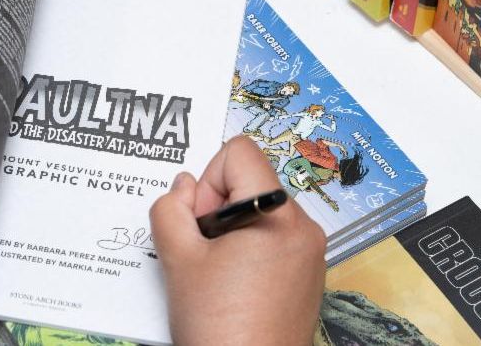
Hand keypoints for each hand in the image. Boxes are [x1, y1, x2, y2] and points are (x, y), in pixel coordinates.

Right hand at [150, 136, 325, 344]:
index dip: (208, 180)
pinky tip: (232, 284)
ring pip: (259, 210)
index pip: (238, 152)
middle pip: (250, 180)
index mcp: (278, 215)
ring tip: (216, 273)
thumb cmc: (220, 328)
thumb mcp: (178, 259)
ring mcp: (310, 252)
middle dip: (217, 207)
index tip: (201, 223)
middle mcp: (303, 227)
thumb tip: (184, 187)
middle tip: (203, 252)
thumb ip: (171, 209)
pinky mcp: (308, 274)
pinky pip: (273, 237)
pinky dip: (247, 249)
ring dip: (230, 230)